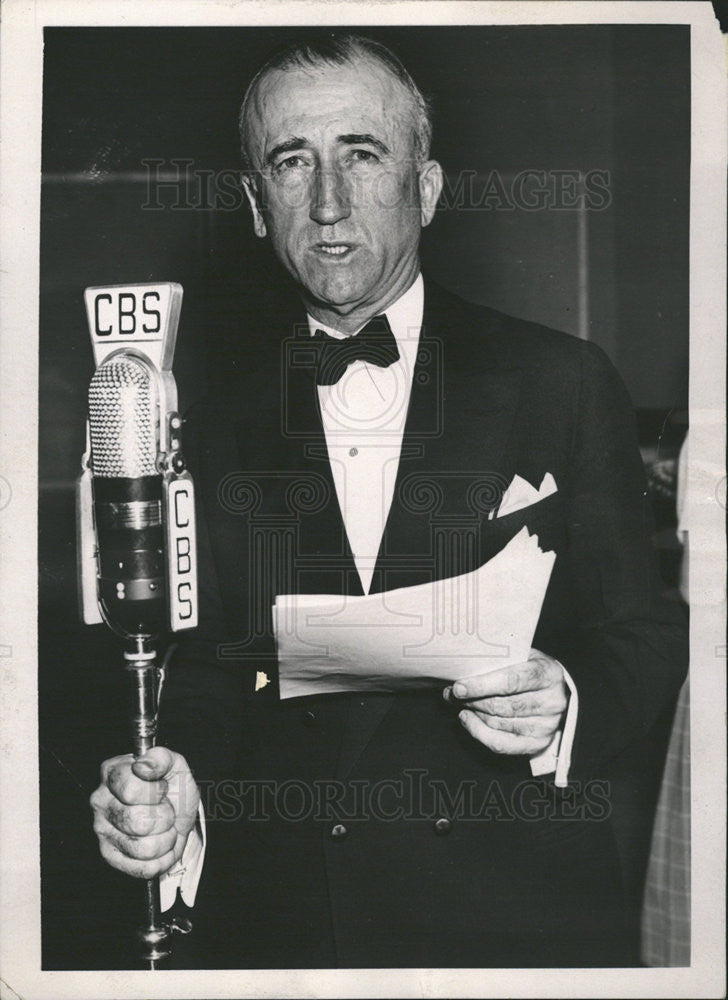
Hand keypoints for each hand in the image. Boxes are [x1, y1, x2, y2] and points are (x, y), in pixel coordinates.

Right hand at [90, 746, 199, 878]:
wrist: (179, 814)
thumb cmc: (173, 787)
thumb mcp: (175, 765)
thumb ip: (161, 758)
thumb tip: (143, 765)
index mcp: (113, 773)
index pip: (131, 791)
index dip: (156, 792)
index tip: (162, 787)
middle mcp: (101, 801)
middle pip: (138, 822)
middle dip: (165, 817)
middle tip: (165, 809)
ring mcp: (102, 830)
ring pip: (143, 848)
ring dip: (166, 838)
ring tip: (163, 826)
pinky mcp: (110, 856)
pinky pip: (144, 868)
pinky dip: (162, 858)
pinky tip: (159, 842)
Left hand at [443, 649, 567, 755]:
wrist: (555, 690)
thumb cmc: (531, 668)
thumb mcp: (520, 656)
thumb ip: (496, 661)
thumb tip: (460, 669)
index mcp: (549, 674)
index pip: (512, 681)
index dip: (482, 685)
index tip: (459, 687)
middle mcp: (552, 702)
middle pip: (502, 705)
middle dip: (472, 700)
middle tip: (453, 692)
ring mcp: (547, 726)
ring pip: (498, 723)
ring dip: (474, 712)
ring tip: (460, 702)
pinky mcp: (538, 743)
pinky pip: (501, 744)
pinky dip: (478, 732)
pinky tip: (467, 718)